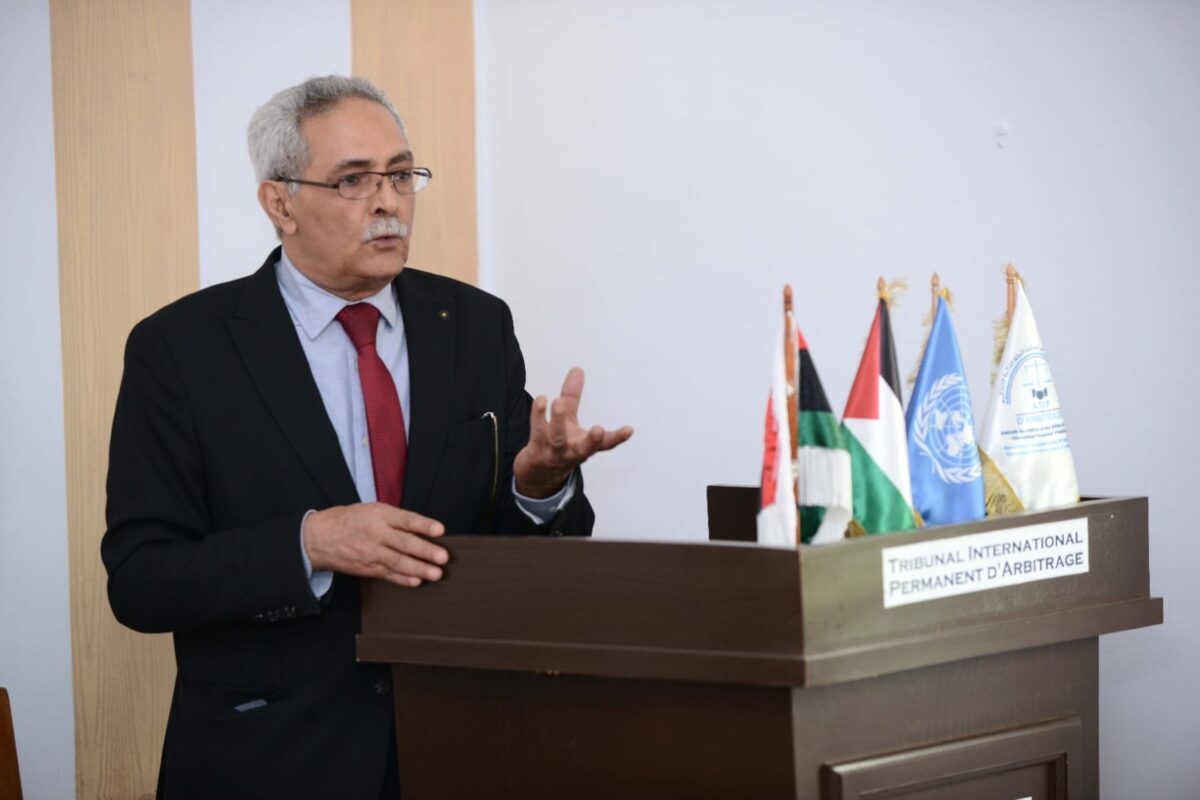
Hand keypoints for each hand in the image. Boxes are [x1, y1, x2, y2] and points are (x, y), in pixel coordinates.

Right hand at [303, 503, 447, 587]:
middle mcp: (376, 534)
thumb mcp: (371, 510)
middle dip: (425, 551)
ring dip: (418, 569)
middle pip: (404, 543)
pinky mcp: (367, 568)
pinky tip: (416, 582)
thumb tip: (422, 528)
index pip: (405, 519)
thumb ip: (395, 518)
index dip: (423, 525)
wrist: (317, 538)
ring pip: (398, 562)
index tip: (440, 530)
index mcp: (379, 515)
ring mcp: (371, 553)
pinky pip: (387, 575)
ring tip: (435, 574)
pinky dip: (402, 579)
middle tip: (443, 558)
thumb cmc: (349, 520)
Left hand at [513, 367, 632, 497]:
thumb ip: (572, 396)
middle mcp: (572, 452)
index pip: (606, 444)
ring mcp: (554, 453)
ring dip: (558, 420)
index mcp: (585, 446)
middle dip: (592, 440)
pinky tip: (541, 400)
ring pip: (557, 438)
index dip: (618, 438)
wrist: (536, 473)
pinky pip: (538, 432)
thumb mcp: (568, 421)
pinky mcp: (537, 451)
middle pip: (585, 448)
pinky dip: (538, 417)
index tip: (629, 429)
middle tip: (599, 429)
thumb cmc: (557, 444)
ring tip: (558, 402)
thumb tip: (577, 369)